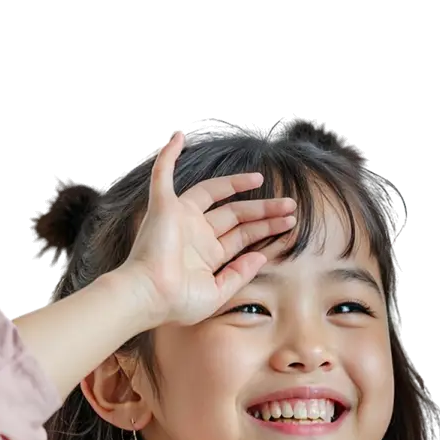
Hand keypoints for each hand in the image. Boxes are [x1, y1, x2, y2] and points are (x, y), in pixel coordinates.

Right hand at [117, 129, 296, 326]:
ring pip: (215, 193)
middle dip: (264, 211)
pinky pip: (163, 175)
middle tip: (290, 206)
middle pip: (236, 215)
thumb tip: (262, 256)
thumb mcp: (218, 292)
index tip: (290, 225)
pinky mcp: (164, 207)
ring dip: (238, 184)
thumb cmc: (178, 302)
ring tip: (263, 180)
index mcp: (208, 255)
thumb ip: (240, 273)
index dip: (267, 229)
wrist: (149, 297)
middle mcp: (196, 234)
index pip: (243, 236)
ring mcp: (181, 218)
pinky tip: (179, 136)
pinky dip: (169, 155)